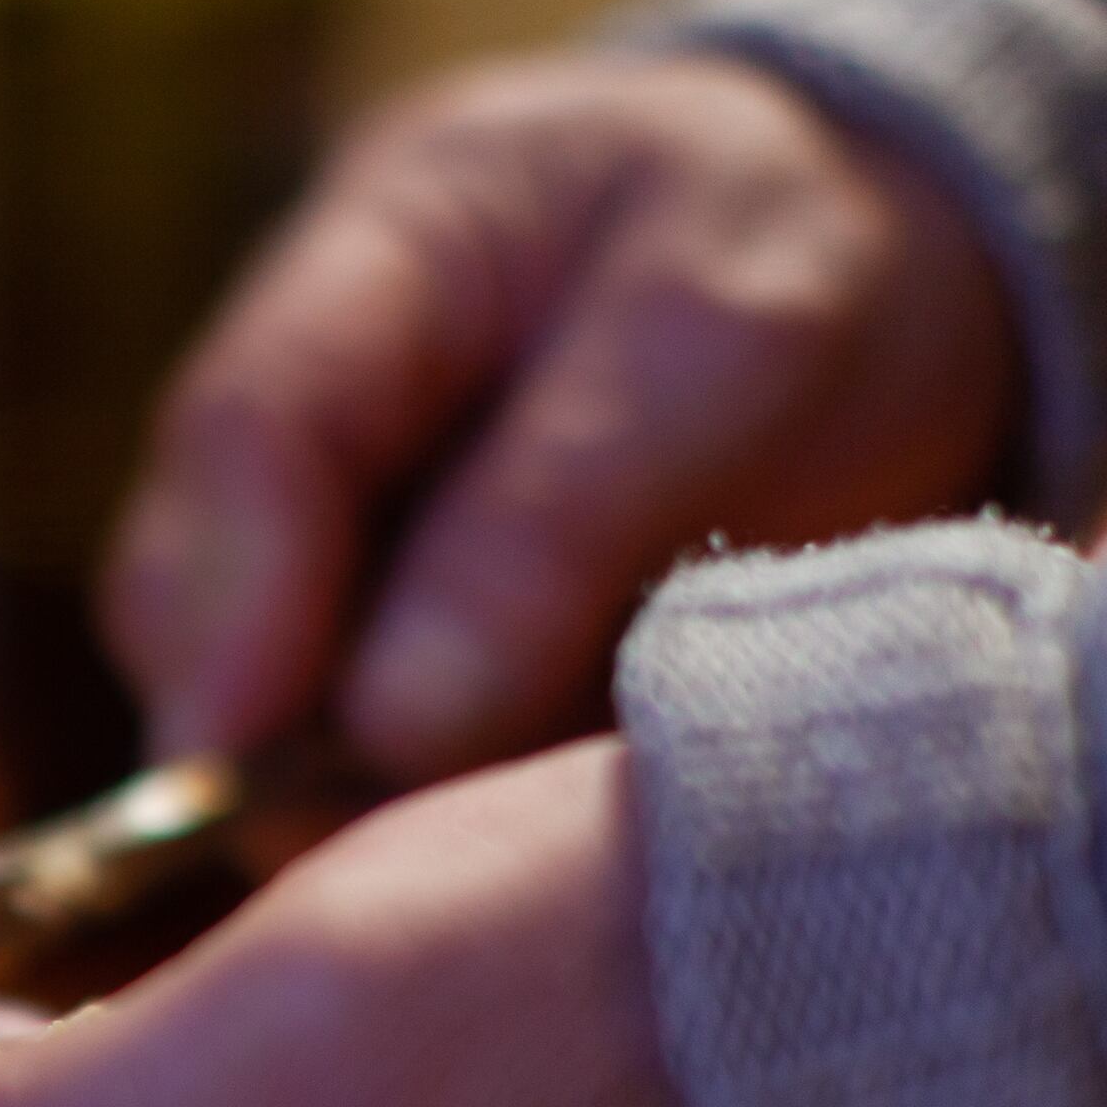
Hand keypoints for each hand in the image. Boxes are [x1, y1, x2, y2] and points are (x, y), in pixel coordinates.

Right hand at [107, 51, 1016, 780]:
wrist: (912, 241)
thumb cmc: (815, 250)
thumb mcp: (729, 339)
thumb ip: (558, 516)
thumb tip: (392, 727)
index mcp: (387, 246)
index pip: (243, 433)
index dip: (231, 610)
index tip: (248, 769)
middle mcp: (321, 389)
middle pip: (194, 578)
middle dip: (252, 732)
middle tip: (373, 862)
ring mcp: (345, 505)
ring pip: (252, 680)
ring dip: (326, 786)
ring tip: (462, 865)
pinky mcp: (399, 613)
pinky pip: (349, 736)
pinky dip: (405, 803)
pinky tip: (496, 850)